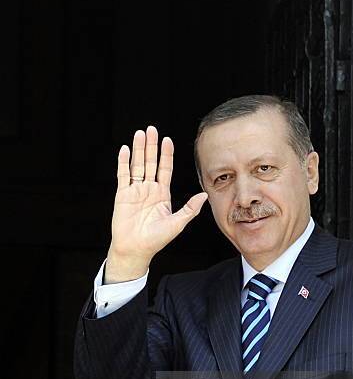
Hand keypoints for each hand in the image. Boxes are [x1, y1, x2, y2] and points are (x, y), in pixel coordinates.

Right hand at [105, 126, 207, 281]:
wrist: (135, 250)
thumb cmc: (156, 240)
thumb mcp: (177, 224)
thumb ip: (190, 209)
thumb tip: (204, 195)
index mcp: (162, 194)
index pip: (165, 169)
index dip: (166, 155)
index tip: (167, 140)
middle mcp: (149, 190)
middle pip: (150, 162)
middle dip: (151, 146)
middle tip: (151, 129)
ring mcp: (135, 191)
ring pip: (137, 165)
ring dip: (138, 149)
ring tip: (139, 134)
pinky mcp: (122, 195)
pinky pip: (123, 175)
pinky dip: (123, 162)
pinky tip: (125, 150)